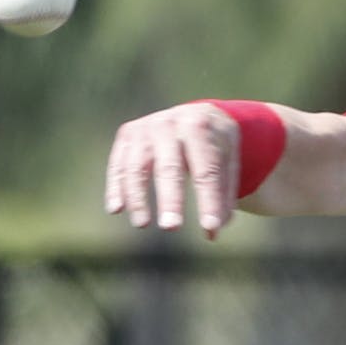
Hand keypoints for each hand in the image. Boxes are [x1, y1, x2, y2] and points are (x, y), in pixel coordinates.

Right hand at [104, 102, 238, 239]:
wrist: (197, 113)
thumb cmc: (216, 143)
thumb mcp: (229, 159)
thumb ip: (224, 193)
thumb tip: (213, 231)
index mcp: (202, 127)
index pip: (206, 170)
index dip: (209, 200)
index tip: (210, 228)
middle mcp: (170, 124)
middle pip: (170, 167)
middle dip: (171, 198)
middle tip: (172, 227)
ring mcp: (145, 128)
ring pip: (137, 167)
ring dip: (138, 197)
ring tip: (142, 224)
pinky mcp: (127, 134)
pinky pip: (118, 165)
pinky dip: (115, 187)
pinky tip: (116, 209)